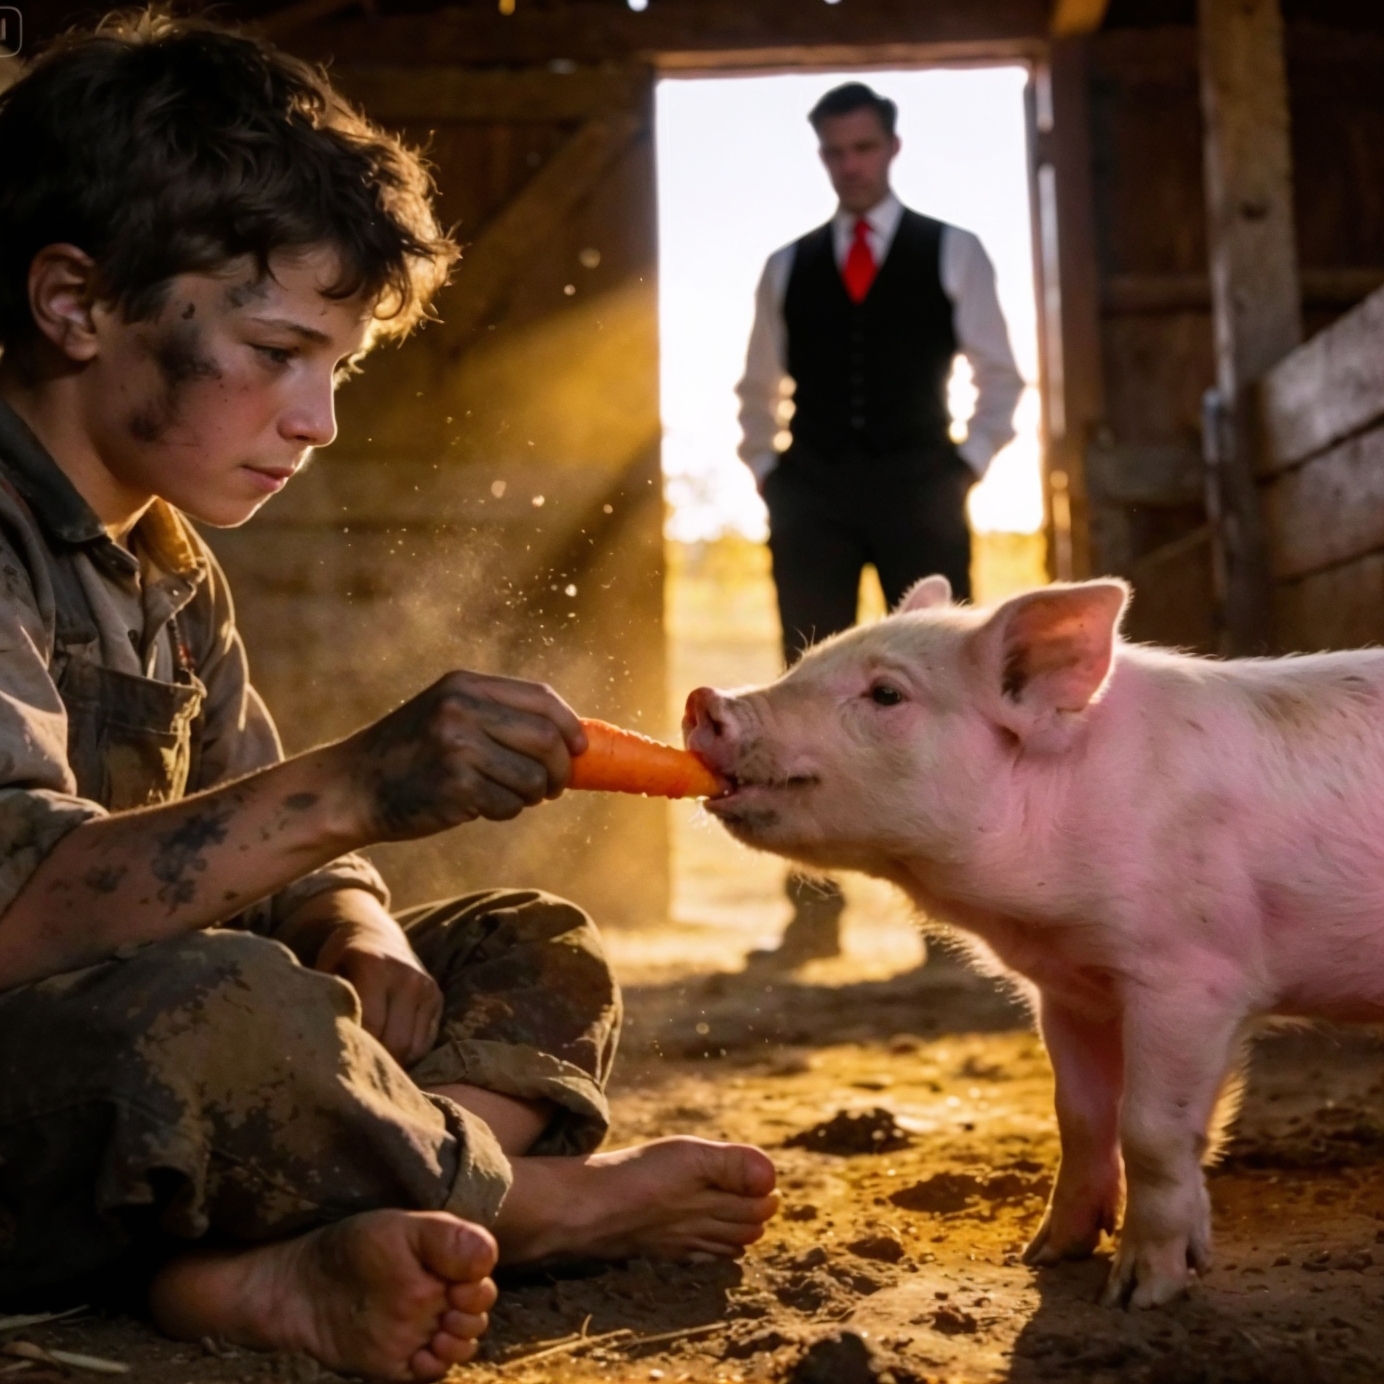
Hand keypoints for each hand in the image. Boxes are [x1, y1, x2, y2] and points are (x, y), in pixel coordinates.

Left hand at [315, 914, 442, 1066]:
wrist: (374, 933)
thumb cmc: (341, 959)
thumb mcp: (325, 969)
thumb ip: (327, 1003)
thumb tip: (321, 1044)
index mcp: (376, 966)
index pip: (371, 1025)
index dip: (355, 1050)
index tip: (337, 1065)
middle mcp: (407, 977)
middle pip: (396, 1041)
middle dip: (376, 1063)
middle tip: (355, 1074)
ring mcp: (426, 987)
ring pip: (413, 1047)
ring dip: (393, 1063)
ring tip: (371, 1064)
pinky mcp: (436, 997)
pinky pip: (424, 1043)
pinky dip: (407, 1054)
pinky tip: (387, 1048)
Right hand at [344, 671, 586, 840]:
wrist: (354, 787)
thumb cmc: (412, 754)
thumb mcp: (448, 714)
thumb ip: (499, 716)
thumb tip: (573, 740)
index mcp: (464, 685)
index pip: (541, 698)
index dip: (570, 725)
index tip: (580, 748)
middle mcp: (461, 710)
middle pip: (546, 740)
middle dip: (561, 769)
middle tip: (555, 786)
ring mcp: (457, 748)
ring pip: (532, 778)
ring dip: (533, 795)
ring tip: (511, 795)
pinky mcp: (455, 787)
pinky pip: (508, 805)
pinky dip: (505, 811)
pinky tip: (480, 806)